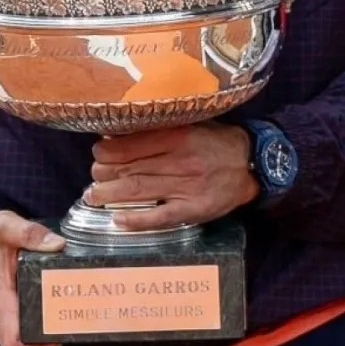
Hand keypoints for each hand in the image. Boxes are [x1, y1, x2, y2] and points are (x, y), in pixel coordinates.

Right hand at [0, 210, 65, 345]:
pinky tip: (54, 313)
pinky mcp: (0, 318)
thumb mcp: (7, 226)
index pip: (15, 345)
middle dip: (50, 343)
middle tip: (72, 320)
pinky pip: (20, 335)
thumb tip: (58, 244)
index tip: (61, 329)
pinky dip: (37, 332)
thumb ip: (31, 233)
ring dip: (45, 340)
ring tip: (66, 316)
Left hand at [87, 123, 259, 231]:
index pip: (133, 144)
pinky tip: (118, 220)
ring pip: (139, 191)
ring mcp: (187, 188)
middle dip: (105, 173)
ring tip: (93, 196)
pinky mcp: (193, 210)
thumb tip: (119, 134)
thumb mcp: (192, 124)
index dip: (109, 150)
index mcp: (180, 136)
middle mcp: (181, 161)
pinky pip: (161, 217)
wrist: (251, 164)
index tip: (98, 152)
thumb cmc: (216, 142)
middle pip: (131, 168)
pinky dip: (137, 220)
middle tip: (94, 176)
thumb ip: (161, 128)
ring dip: (111, 195)